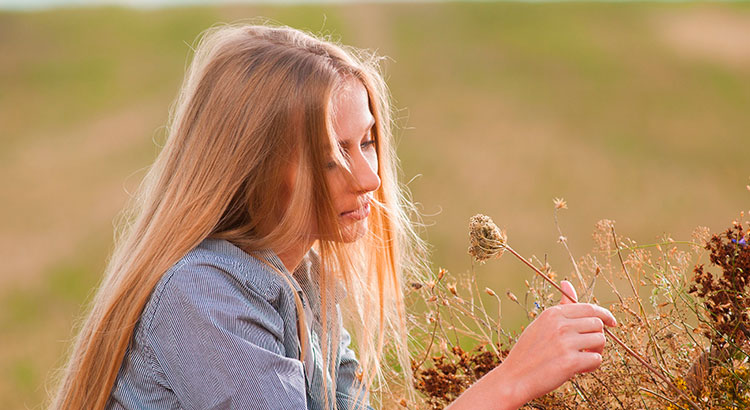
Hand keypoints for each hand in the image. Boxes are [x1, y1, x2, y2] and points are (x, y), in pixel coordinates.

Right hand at [499, 281, 616, 405]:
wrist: (514, 378)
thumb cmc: (528, 352)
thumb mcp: (541, 324)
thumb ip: (560, 307)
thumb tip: (566, 282)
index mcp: (553, 314)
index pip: (589, 308)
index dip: (605, 315)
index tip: (612, 323)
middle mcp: (560, 325)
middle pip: (598, 324)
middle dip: (597, 336)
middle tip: (586, 348)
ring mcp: (565, 343)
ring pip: (600, 340)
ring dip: (596, 351)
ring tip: (582, 358)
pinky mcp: (570, 362)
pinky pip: (596, 359)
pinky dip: (592, 366)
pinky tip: (579, 369)